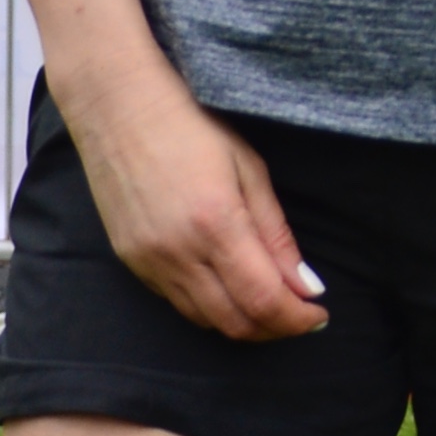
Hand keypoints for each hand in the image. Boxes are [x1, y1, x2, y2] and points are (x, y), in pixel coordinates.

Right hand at [61, 60, 327, 342]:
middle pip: (236, 323)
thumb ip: (277, 235)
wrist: (117, 107)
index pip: (264, 299)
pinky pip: (178, 303)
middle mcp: (178, 252)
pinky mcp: (131, 262)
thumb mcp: (249, 170)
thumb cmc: (192, 126)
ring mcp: (149, 261)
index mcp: (216, 223)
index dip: (297, 318)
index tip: (318, 312)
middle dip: (275, 328)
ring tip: (269, 303)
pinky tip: (228, 285)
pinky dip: (210, 306)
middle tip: (299, 314)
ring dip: (244, 322)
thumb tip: (306, 287)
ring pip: (206, 320)